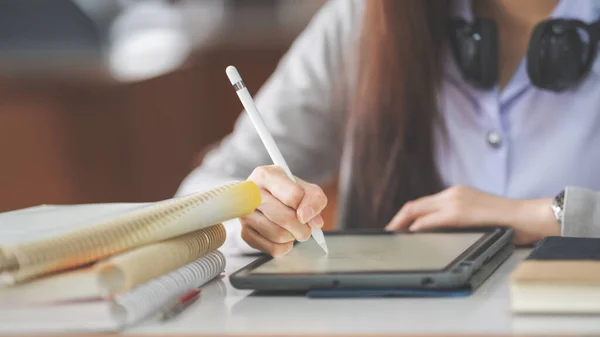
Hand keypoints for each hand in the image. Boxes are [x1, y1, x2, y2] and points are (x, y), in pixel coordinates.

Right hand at [240, 165, 326, 255]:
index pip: (294, 196)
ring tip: (293, 230)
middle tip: (306, 227)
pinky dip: (285, 247)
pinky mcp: (245, 233)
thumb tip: (312, 221)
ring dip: (293, 237)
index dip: (307, 207)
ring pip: (278, 235)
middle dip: (303, 227)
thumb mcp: (305, 188)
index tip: (307, 212)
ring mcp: (245, 214)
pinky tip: (284, 237)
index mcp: (265, 175)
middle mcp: (250, 193)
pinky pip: (272, 248)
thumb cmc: (286, 192)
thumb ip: (315, 199)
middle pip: (286, 218)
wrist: (265, 198)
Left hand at [385, 185, 558, 244]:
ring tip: (392, 235)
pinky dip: (417, 227)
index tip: (396, 227)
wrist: (529, 216)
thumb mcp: (477, 215)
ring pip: (418, 210)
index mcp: (456, 194)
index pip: (423, 204)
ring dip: (401, 223)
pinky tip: (410, 235)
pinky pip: (431, 219)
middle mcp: (452, 193)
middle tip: (387, 232)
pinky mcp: (461, 212)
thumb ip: (458, 219)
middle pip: (415, 205)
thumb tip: (437, 232)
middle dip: (397, 219)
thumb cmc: (507, 221)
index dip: (405, 215)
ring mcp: (456, 201)